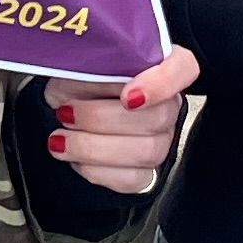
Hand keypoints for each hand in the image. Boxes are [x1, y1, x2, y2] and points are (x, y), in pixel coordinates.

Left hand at [40, 50, 199, 194]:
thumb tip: (89, 77)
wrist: (64, 111)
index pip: (183, 68)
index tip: (128, 96)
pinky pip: (131, 178)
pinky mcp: (147, 172)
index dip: (161, 84)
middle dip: (102, 119)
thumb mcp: (77, 64)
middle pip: (158, 117)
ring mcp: (162, 140)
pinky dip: (95, 169)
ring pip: (146, 151)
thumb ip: (92, 66)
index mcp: (160, 65)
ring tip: (60, 138)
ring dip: (93, 147)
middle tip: (66, 113)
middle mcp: (168, 104)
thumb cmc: (76, 81)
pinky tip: (74, 156)